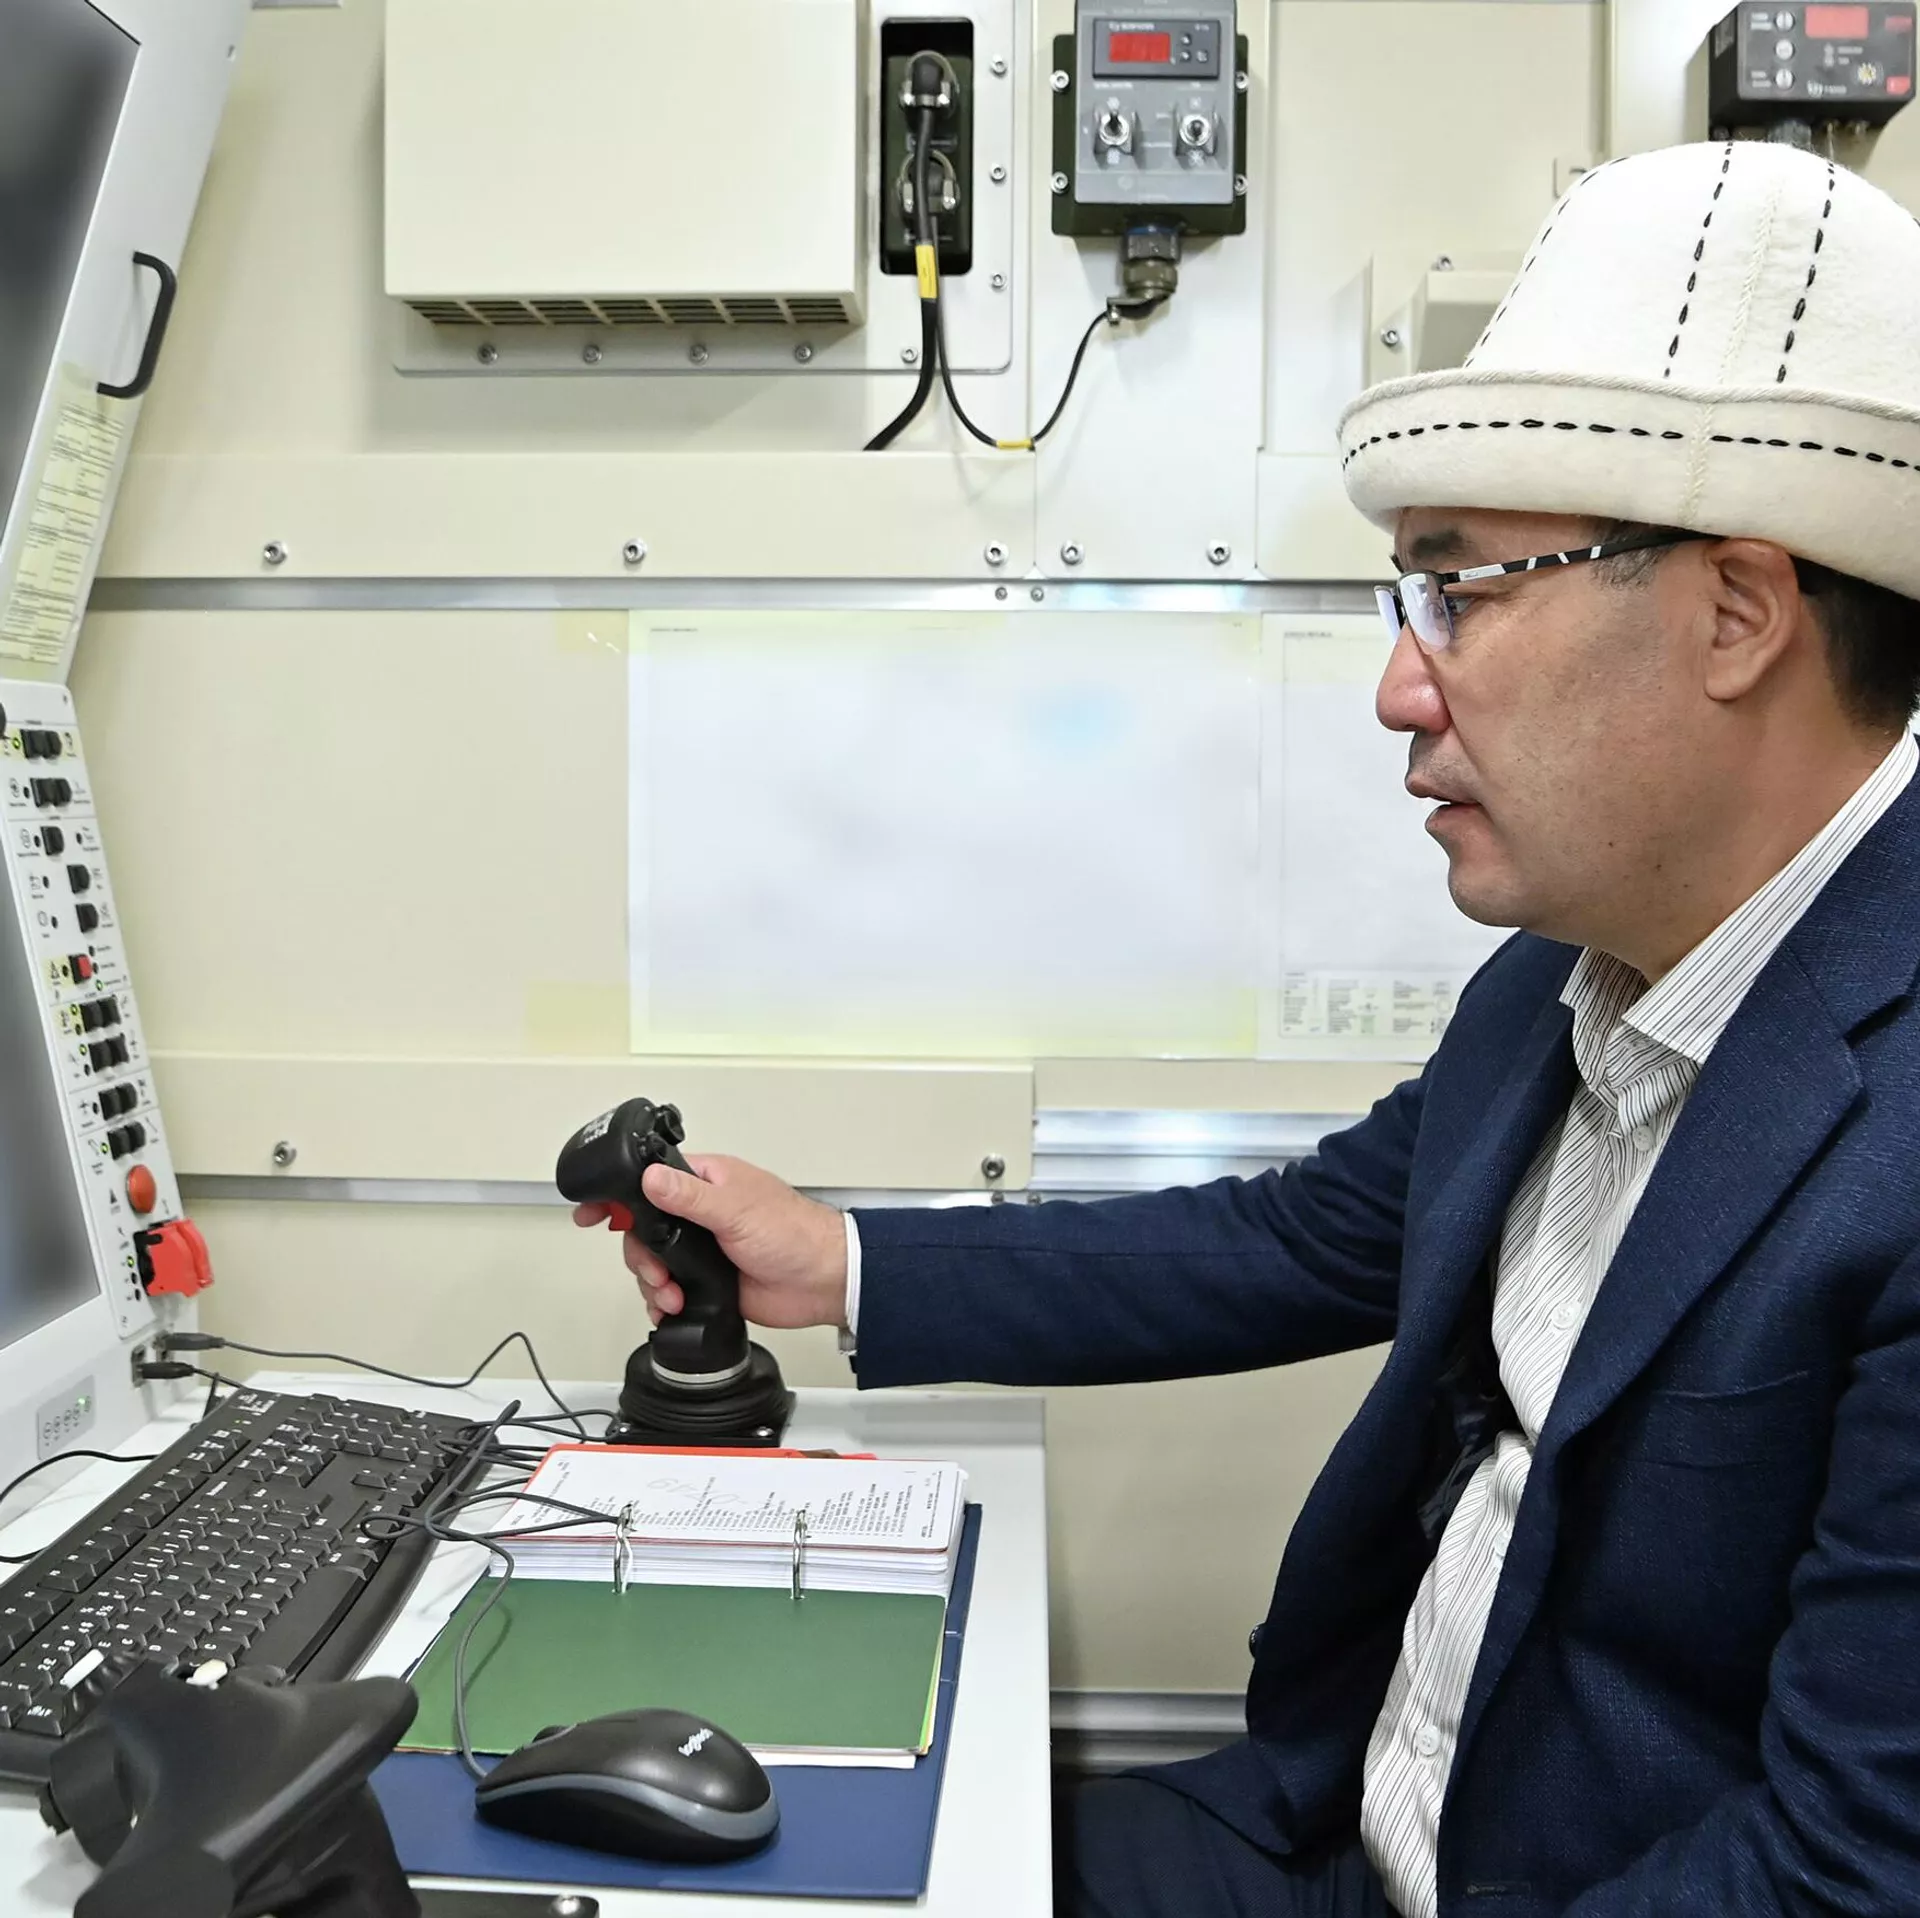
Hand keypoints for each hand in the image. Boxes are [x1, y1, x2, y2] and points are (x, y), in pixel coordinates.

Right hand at [572, 1154, 848, 1330]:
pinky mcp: (706, 1281)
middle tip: (656, 1271)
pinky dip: (663, 1302)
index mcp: (706, 1182)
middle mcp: (699, 1213)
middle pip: (642, 1229)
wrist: (822, 1282)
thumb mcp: (736, 1209)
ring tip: (671, 1295)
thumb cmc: (793, 1233)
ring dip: (653, 1282)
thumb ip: (689, 1197)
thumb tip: (651, 1178)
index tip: (590, 1211)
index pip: (649, 1179)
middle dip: (640, 1255)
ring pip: (652, 1262)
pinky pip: (669, 1290)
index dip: (617, 1195)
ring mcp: (701, 1248)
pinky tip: (671, 1309)